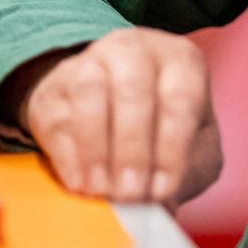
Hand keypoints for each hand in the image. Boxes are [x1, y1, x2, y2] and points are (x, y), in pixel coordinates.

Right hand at [14, 28, 221, 207]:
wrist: (106, 108)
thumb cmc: (161, 127)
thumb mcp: (192, 146)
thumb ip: (189, 168)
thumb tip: (165, 197)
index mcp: (180, 60)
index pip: (182, 95)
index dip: (173, 146)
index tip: (162, 189)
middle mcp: (137, 50)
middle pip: (134, 88)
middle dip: (133, 148)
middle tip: (129, 194)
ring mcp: (92, 61)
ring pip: (91, 89)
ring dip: (97, 146)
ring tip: (102, 190)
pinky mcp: (55, 86)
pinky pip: (58, 113)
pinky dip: (70, 153)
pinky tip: (79, 182)